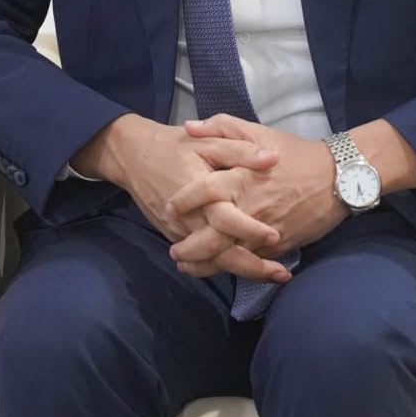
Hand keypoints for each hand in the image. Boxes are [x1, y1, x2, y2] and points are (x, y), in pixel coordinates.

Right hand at [71, 115, 292, 282]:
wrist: (133, 157)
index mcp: (200, 193)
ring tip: (271, 276)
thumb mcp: (208, 140)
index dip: (249, 230)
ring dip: (240, 271)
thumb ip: (240, 150)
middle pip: (220, 253)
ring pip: (211, 261)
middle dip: (252, 267)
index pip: (225, 220)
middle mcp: (190, 219)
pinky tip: (244, 269)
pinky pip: (200, 258)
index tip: (274, 236)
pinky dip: (221, 266)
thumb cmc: (174, 146)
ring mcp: (180, 232)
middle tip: (282, 274)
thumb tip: (273, 159)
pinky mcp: (174, 236)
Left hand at [167, 116, 347, 276]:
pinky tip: (217, 268)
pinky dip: (232, 268)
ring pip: (228, 256)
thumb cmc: (295, 154)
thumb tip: (189, 127)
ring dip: (204, 265)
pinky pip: (251, 262)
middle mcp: (250, 208)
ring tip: (187, 266)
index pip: (203, 191)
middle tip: (173, 251)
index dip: (182, 201)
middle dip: (188, 248)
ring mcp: (265, 231)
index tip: (167, 206)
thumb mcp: (259, 132)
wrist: (339, 178)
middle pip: (211, 236)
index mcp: (242, 178)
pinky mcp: (279, 246)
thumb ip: (222, 127)